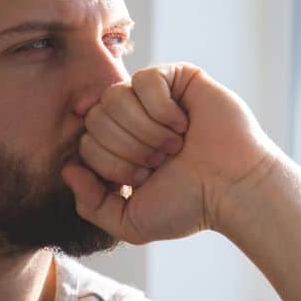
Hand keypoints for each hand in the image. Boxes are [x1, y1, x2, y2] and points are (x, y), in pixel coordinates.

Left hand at [60, 62, 281, 244]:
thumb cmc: (190, 205)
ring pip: (115, 97)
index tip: (145, 177)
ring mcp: (154, 97)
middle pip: (96, 117)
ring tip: (175, 144)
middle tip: (161, 160)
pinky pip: (145, 78)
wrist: (232, 187)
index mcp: (120, 149)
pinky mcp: (177, 77)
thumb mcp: (130, 223)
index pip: (85, 143)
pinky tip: (184, 123)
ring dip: (146, 129)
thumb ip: (91, 205)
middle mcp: (133, 120)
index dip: (111, 164)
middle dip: (127, 146)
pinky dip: (163, 108)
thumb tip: (68, 169)